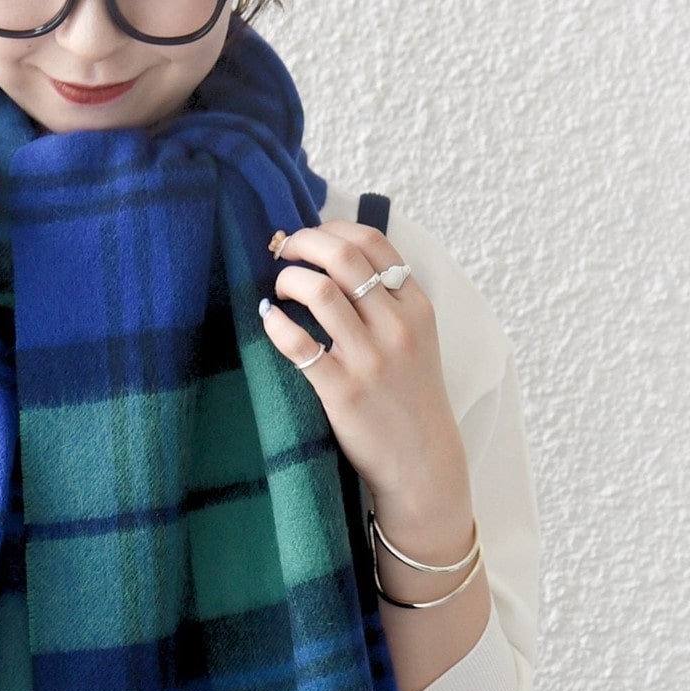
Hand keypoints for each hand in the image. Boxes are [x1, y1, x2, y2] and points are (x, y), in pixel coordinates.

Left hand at [259, 220, 467, 510]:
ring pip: (320, 292)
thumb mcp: (417, 341)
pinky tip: (269, 319)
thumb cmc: (410, 399)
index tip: (310, 234)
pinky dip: (277, 324)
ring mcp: (369, 358)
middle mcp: (395, 326)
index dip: (333, 228)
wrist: (422, 461)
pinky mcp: (342, 391)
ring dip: (289, 279)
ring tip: (279, 289)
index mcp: (415, 307)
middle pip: (343, 256)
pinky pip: (300, 344)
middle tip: (282, 250)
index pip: (374, 243)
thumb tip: (340, 264)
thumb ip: (389, 303)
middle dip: (303, 242)